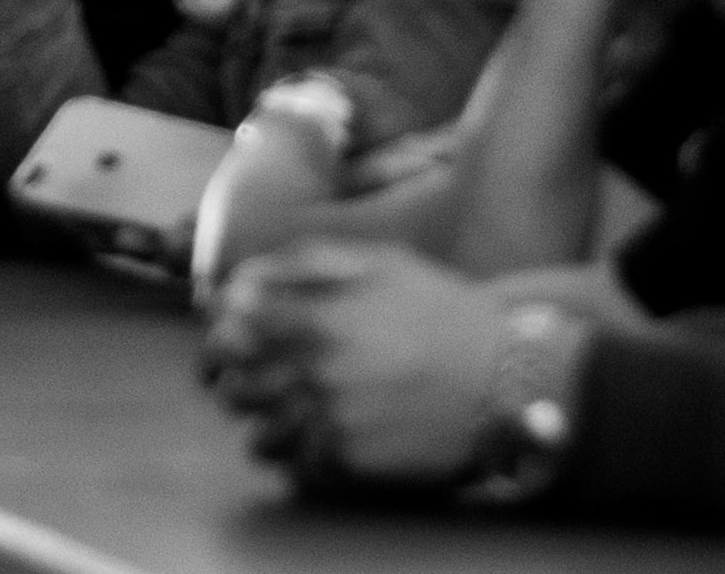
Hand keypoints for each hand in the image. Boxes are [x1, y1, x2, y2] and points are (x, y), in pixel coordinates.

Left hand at [199, 242, 514, 490]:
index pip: (226, 324)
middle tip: (250, 363)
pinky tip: (313, 427)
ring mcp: (332, 424)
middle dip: (231, 370)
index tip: (231, 320)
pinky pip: (291, 463)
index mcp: (318, 319)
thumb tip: (244, 277)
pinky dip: (291, 447)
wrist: (504, 377)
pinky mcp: (351, 463)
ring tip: (283, 399)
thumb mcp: (378, 261)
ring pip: (254, 429)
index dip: (220, 320)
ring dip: (260, 413)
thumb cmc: (439, 311)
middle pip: (229, 381)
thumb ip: (304, 263)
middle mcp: (317, 375)